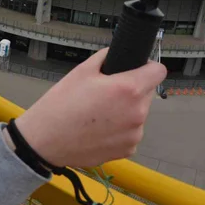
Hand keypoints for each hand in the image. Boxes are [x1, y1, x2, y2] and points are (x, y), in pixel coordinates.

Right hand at [14, 47, 165, 167]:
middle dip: (133, 89)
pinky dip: (120, 129)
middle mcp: (137, 113)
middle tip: (107, 92)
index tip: (136, 69)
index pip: (158, 71)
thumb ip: (108, 58)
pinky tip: (99, 128)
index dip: (147, 67)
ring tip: (100, 112)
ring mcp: (134, 134)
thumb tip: (119, 55)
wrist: (45, 140)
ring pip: (139, 113)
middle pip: (147, 92)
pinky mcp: (128, 150)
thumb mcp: (82, 70)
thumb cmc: (61, 104)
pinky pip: (131, 132)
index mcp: (129, 89)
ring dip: (126, 110)